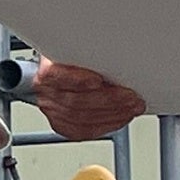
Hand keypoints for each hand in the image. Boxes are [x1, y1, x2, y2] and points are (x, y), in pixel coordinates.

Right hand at [26, 62, 148, 137]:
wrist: (59, 68)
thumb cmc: (72, 59)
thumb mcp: (78, 48)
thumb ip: (90, 54)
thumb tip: (117, 59)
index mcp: (47, 71)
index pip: (59, 77)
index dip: (79, 80)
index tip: (99, 80)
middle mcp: (46, 93)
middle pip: (76, 102)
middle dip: (109, 100)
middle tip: (131, 97)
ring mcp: (53, 111)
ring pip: (83, 119)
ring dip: (113, 114)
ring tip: (132, 107)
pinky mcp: (62, 125)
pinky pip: (85, 131)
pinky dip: (107, 125)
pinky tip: (120, 118)